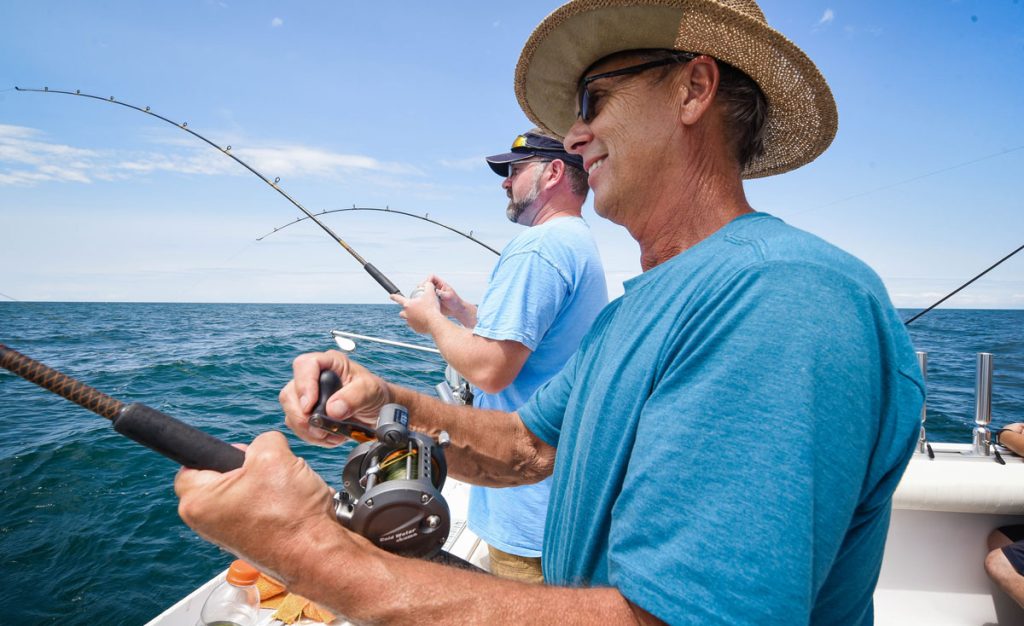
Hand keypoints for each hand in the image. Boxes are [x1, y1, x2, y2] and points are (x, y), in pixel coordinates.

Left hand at [174, 431, 339, 580]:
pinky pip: (256, 509)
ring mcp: (227, 534)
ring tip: (285, 490)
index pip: (191, 461)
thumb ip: (262, 439)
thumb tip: (263, 446)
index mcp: (198, 501)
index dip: (220, 452)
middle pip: (220, 477)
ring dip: (265, 484)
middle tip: (269, 470)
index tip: (243, 455)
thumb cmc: (290, 516)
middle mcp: (206, 522)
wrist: (316, 554)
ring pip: (242, 492)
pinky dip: (274, 503)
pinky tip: (291, 505)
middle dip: (247, 468)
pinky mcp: (248, 541)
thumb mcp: (274, 455)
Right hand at [279, 350, 391, 446]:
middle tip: (321, 430)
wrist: (377, 412)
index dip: (304, 385)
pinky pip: (298, 427)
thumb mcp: (371, 391)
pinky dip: (312, 437)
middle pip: (290, 393)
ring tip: (333, 434)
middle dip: (302, 416)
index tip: (310, 406)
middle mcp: (314, 377)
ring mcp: (308, 396)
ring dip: (308, 430)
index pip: (305, 365)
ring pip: (291, 413)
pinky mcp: (307, 413)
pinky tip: (330, 437)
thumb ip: (354, 397)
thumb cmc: (375, 394)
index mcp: (329, 362)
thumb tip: (333, 410)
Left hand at [390, 279, 443, 333]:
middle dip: (406, 310)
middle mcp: (407, 314)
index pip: (398, 298)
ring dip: (412, 317)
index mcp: (408, 304)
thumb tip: (428, 283)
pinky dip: (418, 324)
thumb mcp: (430, 293)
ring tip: (421, 315)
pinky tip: (425, 321)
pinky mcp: (415, 329)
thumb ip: (428, 286)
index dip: (394, 296)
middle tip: (414, 309)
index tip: (391, 296)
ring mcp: (410, 322)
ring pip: (408, 319)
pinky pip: (415, 326)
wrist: (435, 322)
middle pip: (402, 312)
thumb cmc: (431, 308)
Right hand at [427, 275, 473, 325]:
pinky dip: (423, 299)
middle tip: (421, 292)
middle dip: (423, 286)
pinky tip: (424, 303)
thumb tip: (434, 291)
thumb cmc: (455, 302)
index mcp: (441, 284)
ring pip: (424, 290)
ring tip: (422, 298)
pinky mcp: (432, 300)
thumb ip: (441, 293)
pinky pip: (425, 298)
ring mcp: (434, 294)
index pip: (432, 277)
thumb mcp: (448, 296)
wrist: (456, 310)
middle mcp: (436, 288)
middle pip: (426, 283)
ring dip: (422, 293)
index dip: (428, 280)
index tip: (427, 286)